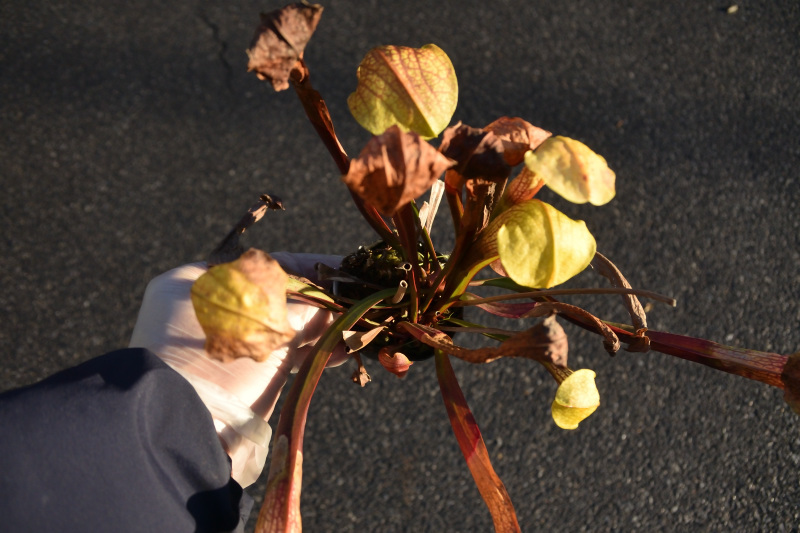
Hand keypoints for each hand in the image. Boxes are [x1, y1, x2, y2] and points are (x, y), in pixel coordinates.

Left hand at [129, 252, 344, 486]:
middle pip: (276, 298)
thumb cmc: (218, 362)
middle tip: (357, 301)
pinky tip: (342, 352)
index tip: (344, 268)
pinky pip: (281, 357)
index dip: (309, 268)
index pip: (263, 264)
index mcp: (198, 282)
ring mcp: (224, 346)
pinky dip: (309, 353)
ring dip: (319, 330)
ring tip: (356, 330)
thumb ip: (305, 312)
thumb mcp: (266, 326)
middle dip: (318, 303)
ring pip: (282, 330)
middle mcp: (209, 310)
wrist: (185, 432)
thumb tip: (333, 310)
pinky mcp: (239, 378)